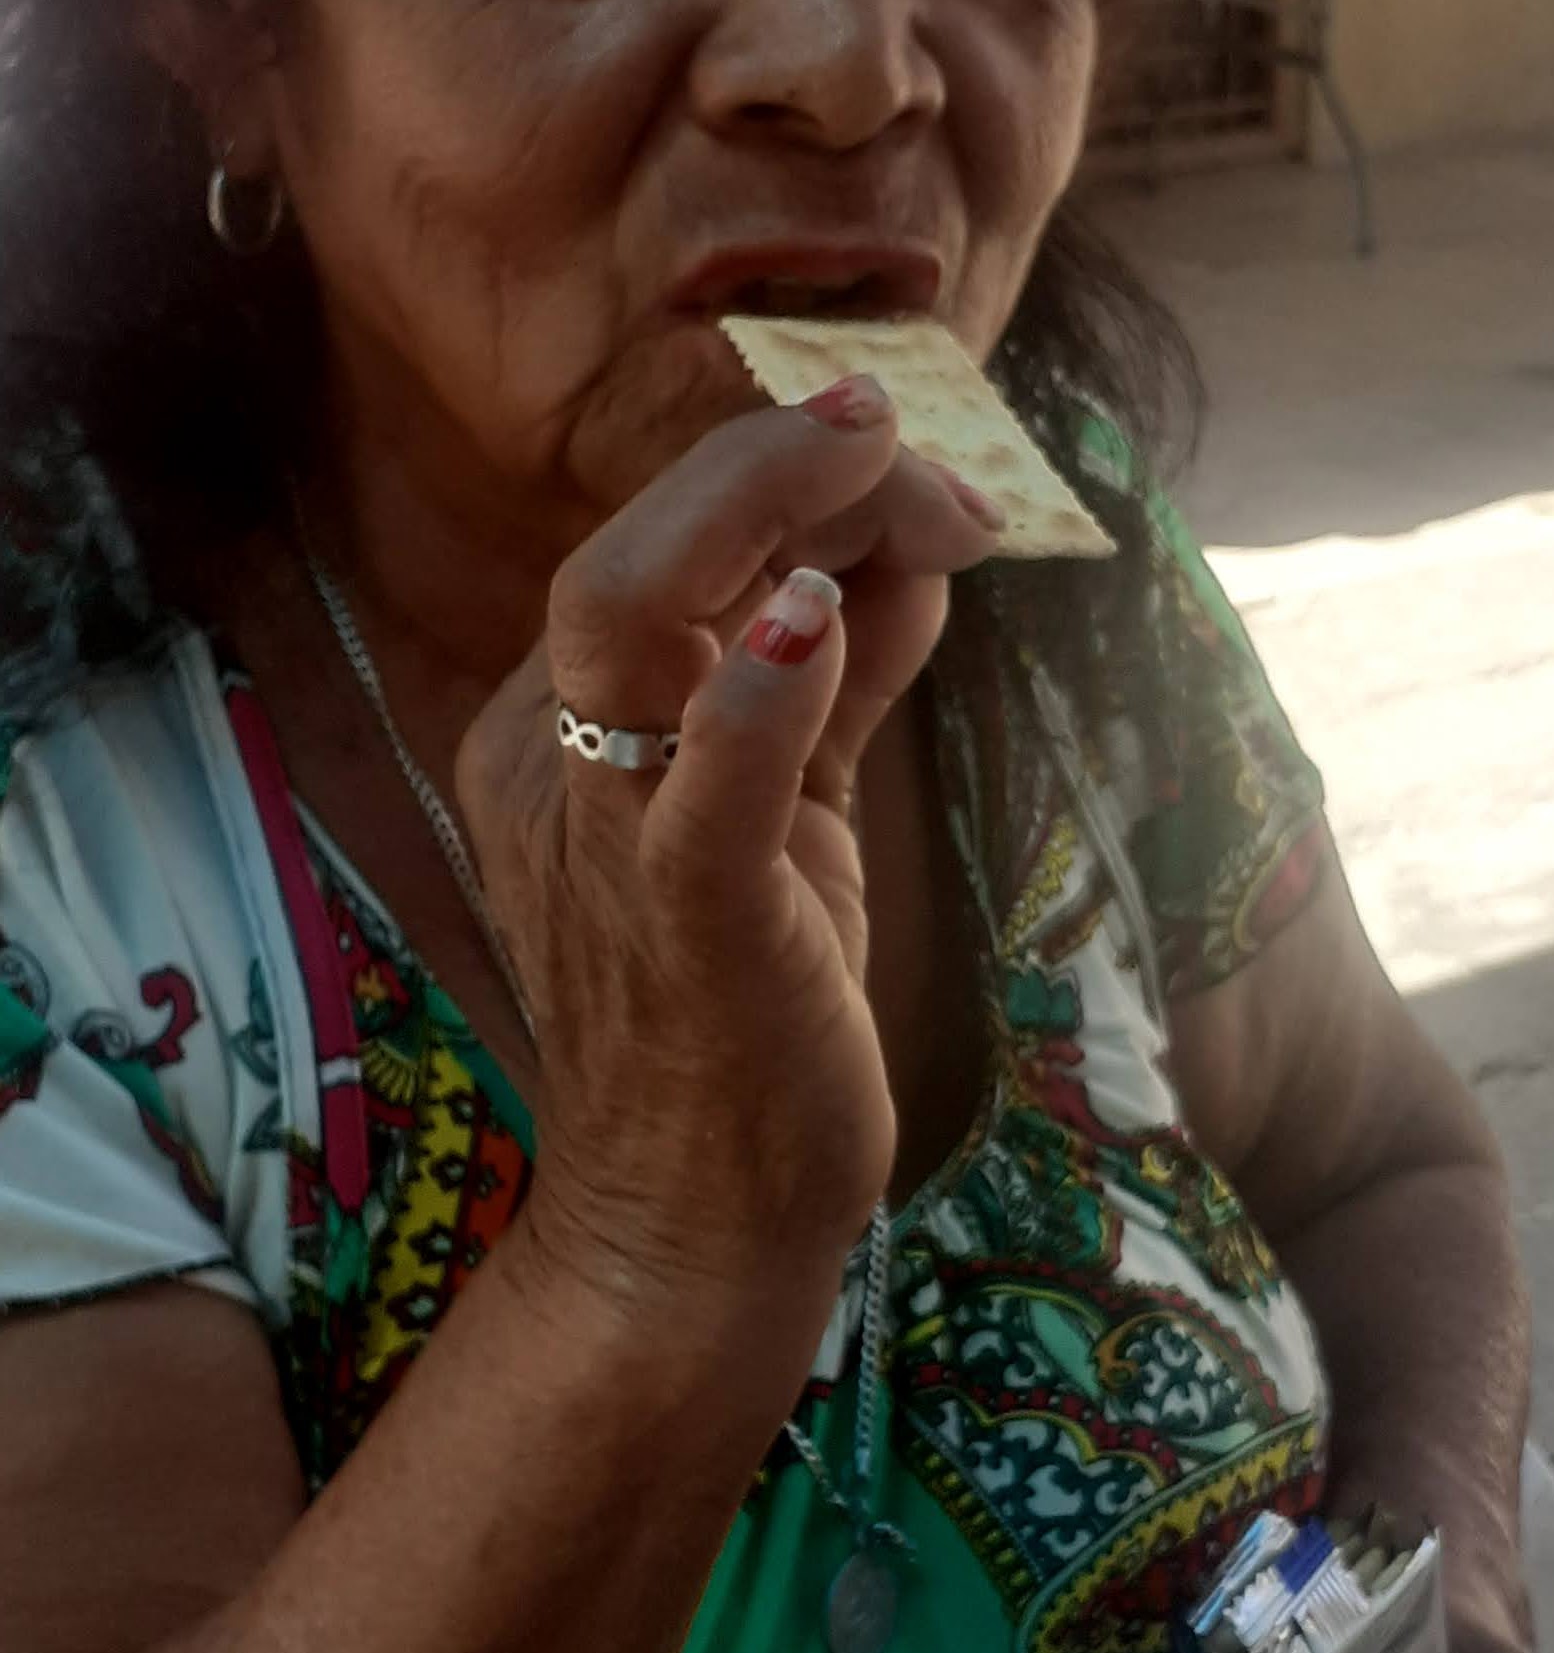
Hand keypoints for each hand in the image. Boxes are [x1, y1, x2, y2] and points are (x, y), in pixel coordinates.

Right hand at [455, 376, 996, 1341]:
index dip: (782, 482)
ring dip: (758, 517)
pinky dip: (758, 696)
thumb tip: (901, 556)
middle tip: (891, 431)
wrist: (702, 1222)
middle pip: (623, 553)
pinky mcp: (685, 923)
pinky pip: (700, 793)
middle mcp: (550, 765)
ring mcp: (603, 841)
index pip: (653, 553)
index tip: (904, 460)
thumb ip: (833, 685)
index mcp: (557, 731)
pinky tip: (816, 618)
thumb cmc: (743, 1016)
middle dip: (766, 467)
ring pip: (622, 620)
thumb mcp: (791, 815)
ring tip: (879, 468)